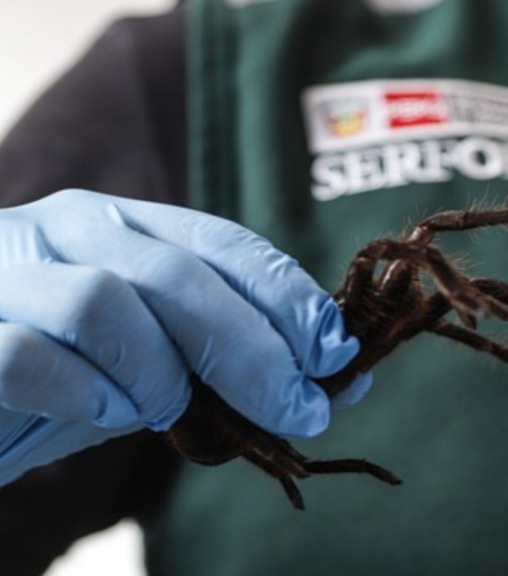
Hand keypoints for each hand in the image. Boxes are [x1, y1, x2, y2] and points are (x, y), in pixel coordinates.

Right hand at [0, 189, 364, 485]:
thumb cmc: (71, 369)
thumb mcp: (164, 359)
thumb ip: (235, 362)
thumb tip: (346, 380)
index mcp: (127, 225)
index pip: (225, 243)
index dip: (288, 296)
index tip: (335, 353)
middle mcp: (70, 229)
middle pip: (180, 276)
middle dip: (255, 351)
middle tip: (297, 409)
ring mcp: (9, 270)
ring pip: (106, 302)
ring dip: (159, 374)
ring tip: (166, 410)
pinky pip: (28, 355)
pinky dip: (83, 393)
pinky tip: (102, 411)